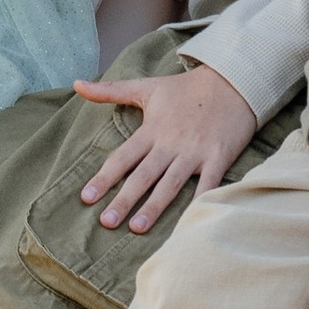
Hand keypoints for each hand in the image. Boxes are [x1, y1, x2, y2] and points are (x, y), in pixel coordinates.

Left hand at [73, 61, 257, 230]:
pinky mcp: (218, 157)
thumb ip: (110, 91)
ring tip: (138, 228)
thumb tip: (76, 84)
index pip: (123, 157)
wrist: (232, 80)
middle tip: (107, 223)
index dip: (104, 178)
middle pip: (143, 176)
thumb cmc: (186, 87)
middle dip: (124, 200)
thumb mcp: (147, 86)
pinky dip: (200, 200)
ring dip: (154, 207)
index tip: (86, 198)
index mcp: (152, 129)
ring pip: (171, 184)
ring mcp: (195, 152)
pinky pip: (208, 183)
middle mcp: (170, 143)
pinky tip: (190, 221)